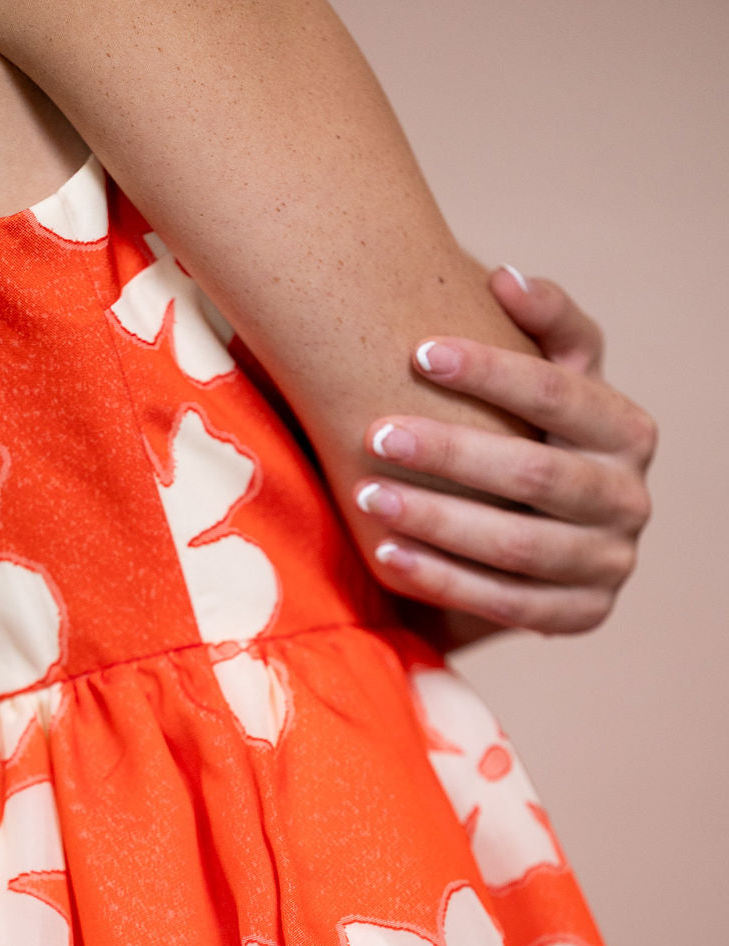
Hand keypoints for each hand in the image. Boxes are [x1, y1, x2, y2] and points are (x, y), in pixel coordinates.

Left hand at [354, 266, 657, 653]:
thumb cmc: (517, 443)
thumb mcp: (539, 389)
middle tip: (377, 433)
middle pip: (538, 471)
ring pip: (520, 544)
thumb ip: (539, 332)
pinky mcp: (580, 617)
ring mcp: (610, 564)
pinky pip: (507, 605)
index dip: (491, 369)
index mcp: (626, 431)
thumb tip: (502, 276)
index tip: (416, 351)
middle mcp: (630, 498)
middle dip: (451, 450)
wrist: (524, 544)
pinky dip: (444, 578)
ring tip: (367, 496)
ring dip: (438, 519)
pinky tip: (388, 554)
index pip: (561, 391)